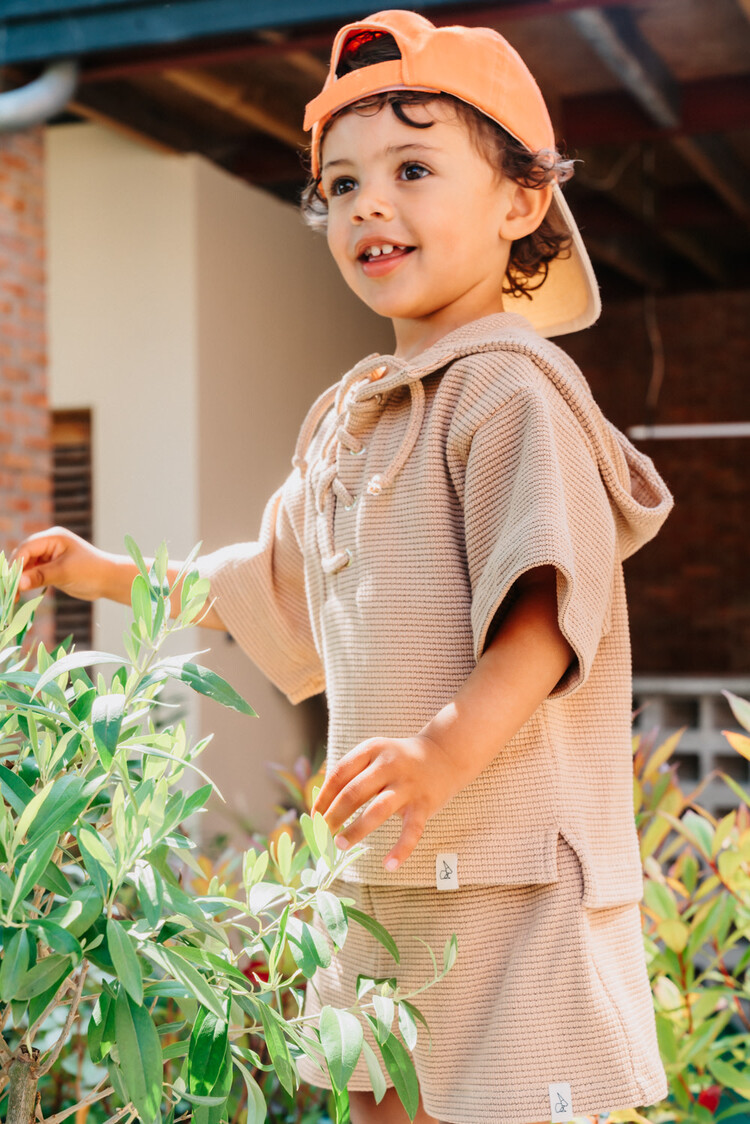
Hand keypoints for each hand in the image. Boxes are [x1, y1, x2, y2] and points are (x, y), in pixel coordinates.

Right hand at [8, 527, 109, 603]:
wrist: (109, 580)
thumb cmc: (91, 571)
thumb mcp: (65, 572)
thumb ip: (41, 576)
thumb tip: (19, 583)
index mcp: (53, 537)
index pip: (27, 548)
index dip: (16, 564)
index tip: (10, 581)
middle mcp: (48, 544)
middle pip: (23, 556)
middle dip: (14, 573)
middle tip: (8, 592)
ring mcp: (48, 556)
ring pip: (26, 566)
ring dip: (19, 580)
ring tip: (13, 597)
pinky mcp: (50, 568)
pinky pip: (32, 574)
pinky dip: (26, 583)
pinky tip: (21, 595)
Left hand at [311, 734, 467, 871]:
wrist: (444, 755)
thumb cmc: (399, 760)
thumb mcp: (374, 755)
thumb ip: (350, 775)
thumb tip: (320, 808)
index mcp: (371, 749)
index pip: (339, 774)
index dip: (323, 798)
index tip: (314, 818)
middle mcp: (388, 765)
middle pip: (354, 792)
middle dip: (333, 816)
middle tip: (322, 834)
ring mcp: (407, 785)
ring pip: (377, 810)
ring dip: (356, 830)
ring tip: (340, 845)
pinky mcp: (424, 804)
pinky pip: (411, 831)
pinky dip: (400, 850)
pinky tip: (388, 865)